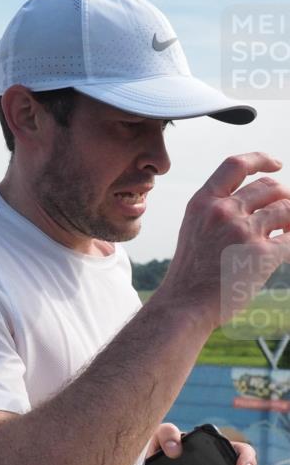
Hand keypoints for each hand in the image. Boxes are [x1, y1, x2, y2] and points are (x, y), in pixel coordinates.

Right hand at [158, 153, 289, 328]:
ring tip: (285, 233)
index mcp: (202, 203)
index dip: (261, 159)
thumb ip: (219, 212)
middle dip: (283, 196)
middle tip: (282, 213)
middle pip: (269, 186)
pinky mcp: (262, 253)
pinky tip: (286, 249)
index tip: (277, 164)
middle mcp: (223, 211)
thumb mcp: (194, 230)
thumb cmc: (190, 273)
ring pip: (285, 209)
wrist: (184, 305)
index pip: (236, 165)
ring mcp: (243, 231)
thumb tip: (263, 202)